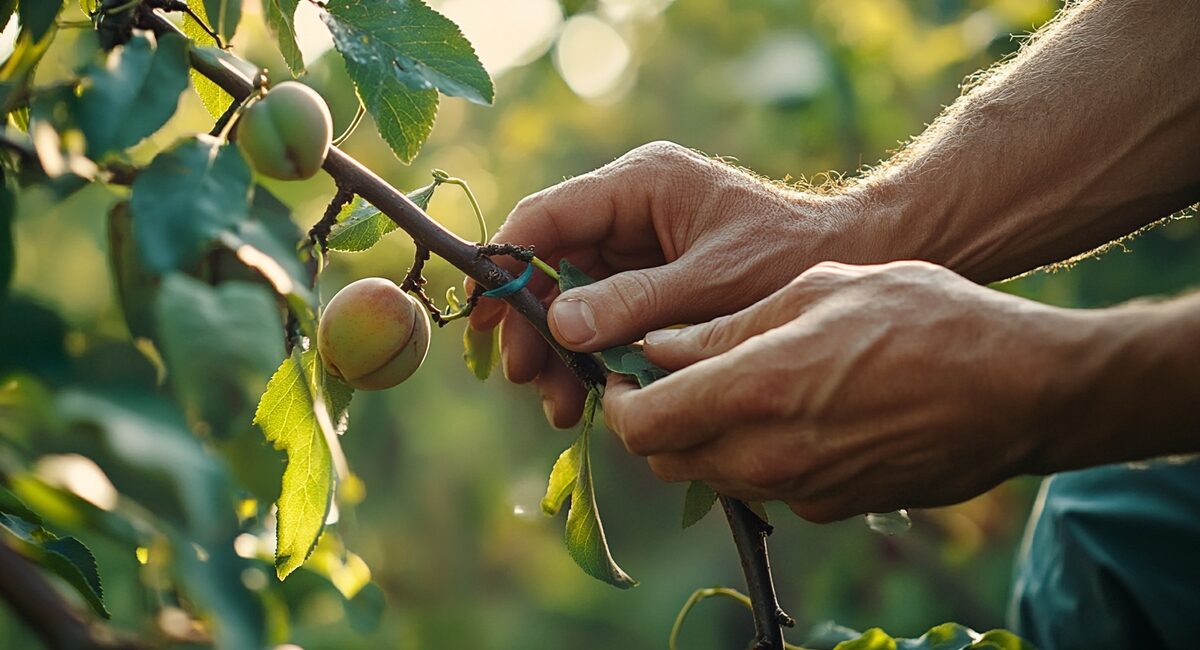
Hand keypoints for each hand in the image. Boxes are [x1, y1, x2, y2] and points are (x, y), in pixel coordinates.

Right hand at [470, 141, 870, 427]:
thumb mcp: (712, 282)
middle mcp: (628, 208)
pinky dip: (590, 356)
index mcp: (640, 184)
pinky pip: (601, 316)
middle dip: (535, 326)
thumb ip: (635, 302)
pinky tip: (587, 396)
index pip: (547, 217)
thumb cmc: (789, 257)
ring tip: (562, 408)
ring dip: (559, 352)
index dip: (505, 266)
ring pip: (570, 297)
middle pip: (550, 265)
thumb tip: (559, 324)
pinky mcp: (649, 279)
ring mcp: (637, 244)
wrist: (848, 258)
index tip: (482, 319)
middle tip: (529, 380)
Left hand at [603, 261, 1101, 521]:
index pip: (642, 424)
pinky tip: (791, 411)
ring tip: (732, 385)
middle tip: (669, 376)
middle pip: (666, 460)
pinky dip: (755, 455)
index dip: (619, 400)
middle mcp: (770, 455)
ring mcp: (804, 490)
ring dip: (702, 438)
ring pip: (713, 477)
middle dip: (652, 421)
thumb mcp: (819, 291)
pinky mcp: (835, 506)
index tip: (624, 371)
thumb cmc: (928, 318)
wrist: (1022, 388)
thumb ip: (727, 327)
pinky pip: (767, 485)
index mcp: (758, 391)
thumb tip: (659, 347)